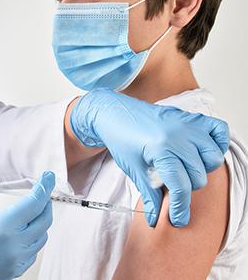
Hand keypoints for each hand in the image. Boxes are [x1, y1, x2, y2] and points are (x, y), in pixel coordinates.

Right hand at [0, 172, 54, 279]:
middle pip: (44, 221)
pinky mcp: (10, 274)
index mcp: (1, 229)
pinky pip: (33, 253)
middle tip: (42, 189)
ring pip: (41, 238)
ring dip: (41, 220)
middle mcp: (13, 248)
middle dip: (46, 202)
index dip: (45, 187)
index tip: (49, 176)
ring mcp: (13, 263)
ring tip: (33, 208)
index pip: (34, 204)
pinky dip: (35, 238)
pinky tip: (24, 230)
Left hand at [70, 88, 229, 226]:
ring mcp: (187, 124)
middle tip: (171, 185)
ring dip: (202, 169)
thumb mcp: (134, 169)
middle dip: (186, 188)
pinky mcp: (191, 117)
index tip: (178, 220)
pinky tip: (200, 152)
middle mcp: (178, 136)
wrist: (114, 114)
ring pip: (212, 158)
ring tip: (184, 169)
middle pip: (199, 176)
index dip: (180, 209)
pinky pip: (219, 131)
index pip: (181, 188)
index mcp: (161, 149)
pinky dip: (216, 144)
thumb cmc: (121, 139)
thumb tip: (155, 219)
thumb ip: (149, 195)